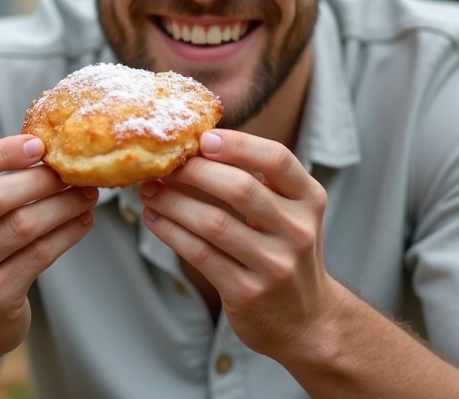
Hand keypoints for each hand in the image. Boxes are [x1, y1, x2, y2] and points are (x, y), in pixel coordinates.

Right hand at [0, 135, 98, 359]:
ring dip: (63, 206)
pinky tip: (83, 221)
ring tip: (87, 195)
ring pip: (22, 226)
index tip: (39, 145)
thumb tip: (53, 148)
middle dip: (42, 180)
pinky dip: (68, 234)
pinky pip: (38, 255)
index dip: (4, 151)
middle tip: (74, 172)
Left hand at [137, 129, 336, 357]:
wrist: (306, 320)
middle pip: (240, 188)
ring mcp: (274, 264)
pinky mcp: (247, 292)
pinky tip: (155, 218)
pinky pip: (200, 253)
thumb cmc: (287, 252)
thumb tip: (201, 144)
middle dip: (194, 171)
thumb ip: (261, 181)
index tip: (203, 138)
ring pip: (213, 222)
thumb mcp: (291, 213)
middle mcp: (297, 230)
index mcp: (309, 199)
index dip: (239, 144)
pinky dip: (171, 232)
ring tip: (149, 189)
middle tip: (164, 163)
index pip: (277, 159)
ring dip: (173, 201)